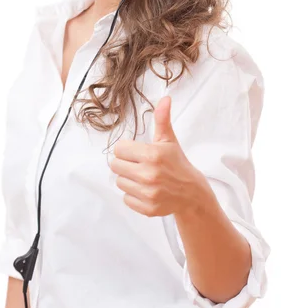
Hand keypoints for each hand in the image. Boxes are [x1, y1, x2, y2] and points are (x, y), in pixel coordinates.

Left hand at [110, 95, 206, 216]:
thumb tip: (165, 98)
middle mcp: (149, 174)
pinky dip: (133, 195)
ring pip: (119, 182)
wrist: (192, 193)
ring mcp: (148, 193)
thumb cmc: (177, 163)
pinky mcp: (147, 208)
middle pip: (115, 166)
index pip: (119, 149)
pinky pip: (126, 199)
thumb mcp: (169, 140)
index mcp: (152, 155)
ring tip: (144, 177)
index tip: (137, 152)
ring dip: (128, 179)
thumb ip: (162, 119)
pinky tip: (146, 190)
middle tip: (139, 164)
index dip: (127, 149)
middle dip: (125, 163)